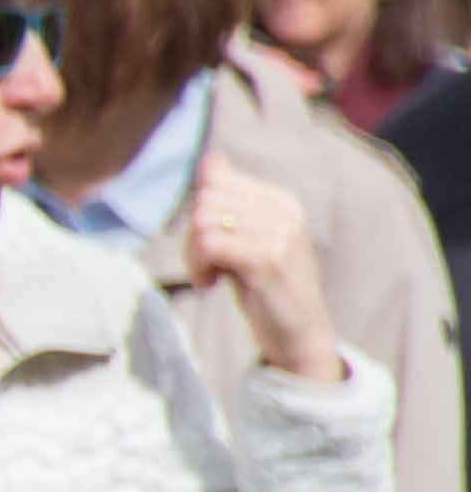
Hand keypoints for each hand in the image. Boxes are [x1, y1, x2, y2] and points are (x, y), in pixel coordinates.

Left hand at [183, 159, 346, 382]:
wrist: (299, 333)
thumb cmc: (268, 285)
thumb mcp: (248, 237)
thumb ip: (230, 198)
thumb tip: (211, 159)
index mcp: (282, 201)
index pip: (214, 184)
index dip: (199, 215)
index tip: (210, 246)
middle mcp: (285, 212)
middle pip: (205, 202)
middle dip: (191, 236)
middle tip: (204, 266)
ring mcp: (280, 234)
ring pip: (202, 223)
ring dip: (192, 256)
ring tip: (209, 276)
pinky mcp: (268, 259)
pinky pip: (208, 244)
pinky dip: (198, 267)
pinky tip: (210, 286)